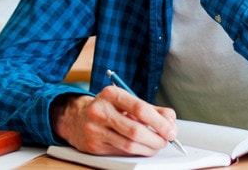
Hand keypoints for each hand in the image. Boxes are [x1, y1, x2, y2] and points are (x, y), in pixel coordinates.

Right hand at [50, 87, 177, 155]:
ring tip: (157, 145)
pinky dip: (137, 152)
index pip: (140, 108)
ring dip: (149, 148)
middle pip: (135, 130)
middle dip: (157, 138)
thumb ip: (152, 109)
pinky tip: (142, 148)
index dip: (159, 122)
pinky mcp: (93, 146)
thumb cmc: (109, 108)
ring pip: (129, 145)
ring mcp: (95, 130)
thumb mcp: (128, 101)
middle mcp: (101, 111)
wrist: (77, 118)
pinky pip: (121, 152)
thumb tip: (170, 121)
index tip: (171, 130)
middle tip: (166, 140)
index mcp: (112, 94)